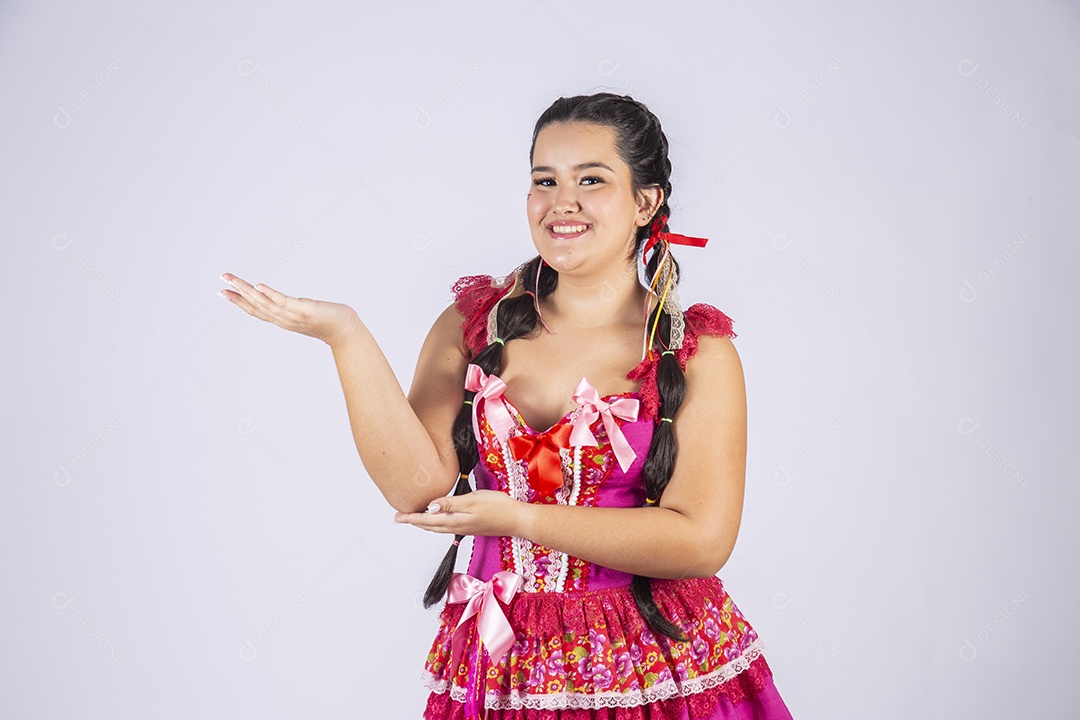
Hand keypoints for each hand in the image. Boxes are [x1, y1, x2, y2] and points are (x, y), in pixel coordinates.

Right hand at [218, 272, 360, 346]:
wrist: (346, 330)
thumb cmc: (328, 321)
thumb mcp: (304, 313)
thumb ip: (292, 309)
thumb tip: (285, 302)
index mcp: (282, 319)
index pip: (256, 310)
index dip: (239, 302)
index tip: (223, 292)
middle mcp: (283, 319)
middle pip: (256, 305)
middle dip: (237, 293)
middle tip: (222, 281)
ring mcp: (292, 315)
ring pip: (265, 303)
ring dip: (248, 291)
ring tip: (234, 280)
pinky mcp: (304, 310)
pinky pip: (283, 301)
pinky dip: (270, 294)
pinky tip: (259, 286)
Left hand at [393, 490, 528, 537]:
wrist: (516, 519)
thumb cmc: (498, 507)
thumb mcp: (472, 501)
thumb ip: (450, 504)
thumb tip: (429, 508)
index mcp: (454, 521)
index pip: (426, 520)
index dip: (410, 518)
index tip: (397, 517)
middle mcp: (457, 527)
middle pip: (429, 526)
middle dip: (414, 522)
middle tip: (400, 517)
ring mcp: (464, 528)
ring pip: (438, 527)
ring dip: (425, 523)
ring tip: (415, 517)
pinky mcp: (471, 526)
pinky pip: (447, 526)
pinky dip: (437, 522)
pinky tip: (439, 517)